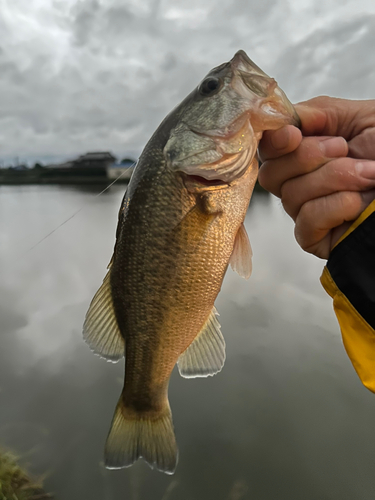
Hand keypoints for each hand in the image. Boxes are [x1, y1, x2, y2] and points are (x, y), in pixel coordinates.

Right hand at [258, 97, 374, 258]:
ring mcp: (306, 211)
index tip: (294, 134)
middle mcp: (299, 182)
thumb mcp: (362, 117)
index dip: (274, 141)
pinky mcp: (315, 238)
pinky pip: (306, 223)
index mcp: (305, 152)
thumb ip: (319, 112)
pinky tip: (358, 203)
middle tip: (345, 149)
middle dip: (308, 158)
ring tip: (368, 174)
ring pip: (291, 197)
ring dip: (334, 179)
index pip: (267, 149)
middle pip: (271, 174)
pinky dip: (335, 208)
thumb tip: (282, 119)